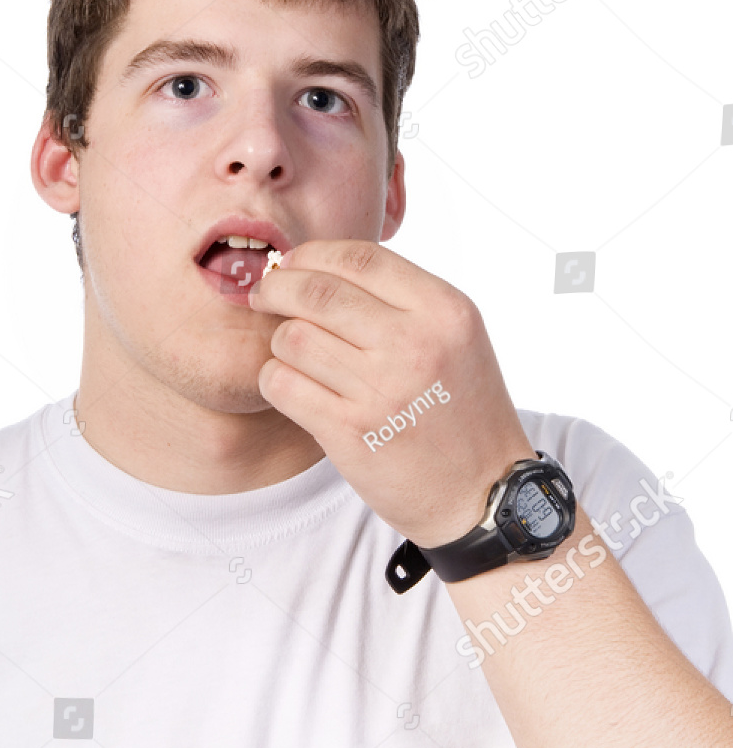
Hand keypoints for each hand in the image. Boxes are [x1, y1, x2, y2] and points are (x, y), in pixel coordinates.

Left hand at [247, 241, 534, 546]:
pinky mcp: (348, 431)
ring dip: (281, 342)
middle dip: (278, 288)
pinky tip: (293, 386)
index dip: (311, 254)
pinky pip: (281, 384)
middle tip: (265, 295)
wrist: (481, 493)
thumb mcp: (456, 338)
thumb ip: (401, 299)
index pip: (357, 257)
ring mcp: (380, 389)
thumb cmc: (462, 410)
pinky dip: (275, 379)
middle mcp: (414, 344)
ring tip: (295, 354)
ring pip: (292, 337)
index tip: (292, 264)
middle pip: (315, 291)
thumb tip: (320, 265)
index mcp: (444, 311)